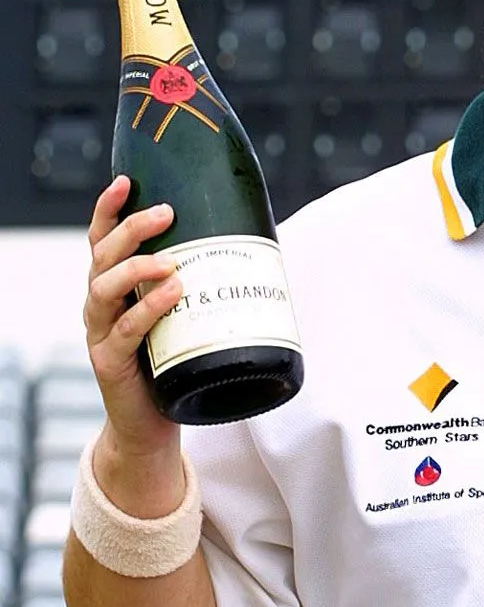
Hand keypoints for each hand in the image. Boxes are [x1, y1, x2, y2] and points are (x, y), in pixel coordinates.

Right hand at [83, 176, 182, 479]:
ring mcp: (100, 334)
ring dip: (137, 268)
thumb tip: (260, 246)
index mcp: (114, 286)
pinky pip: (123, 331)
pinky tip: (171, 295)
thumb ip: (202, 284)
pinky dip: (146, 310)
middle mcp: (100, 305)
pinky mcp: (109, 363)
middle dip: (131, 229)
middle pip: (103, 255)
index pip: (103, 239)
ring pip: (104, 288)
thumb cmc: (174, 362)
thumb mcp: (185, 316)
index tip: (127, 181)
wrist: (152, 426)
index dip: (109, 209)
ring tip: (170, 261)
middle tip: (166, 214)